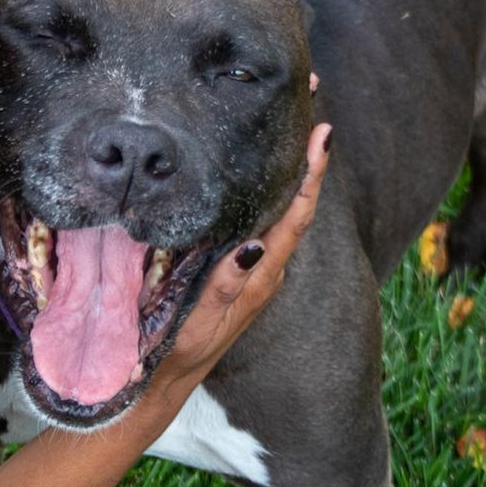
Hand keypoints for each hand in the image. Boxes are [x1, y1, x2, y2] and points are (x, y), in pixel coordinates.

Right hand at [153, 122, 330, 398]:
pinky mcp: (236, 268)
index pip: (295, 218)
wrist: (162, 382)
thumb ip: (226, 286)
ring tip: (290, 121)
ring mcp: (252, 267)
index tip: (323, 135)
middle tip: (310, 104)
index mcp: (261, 277)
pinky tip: (253, 168)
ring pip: (278, 209)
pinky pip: (258, 219)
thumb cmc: (176, 353)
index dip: (311, 176)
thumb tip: (253, 244)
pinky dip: (263, 187)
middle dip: (306, 156)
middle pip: (295, 203)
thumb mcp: (199, 323)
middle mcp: (264, 267)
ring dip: (287, 168)